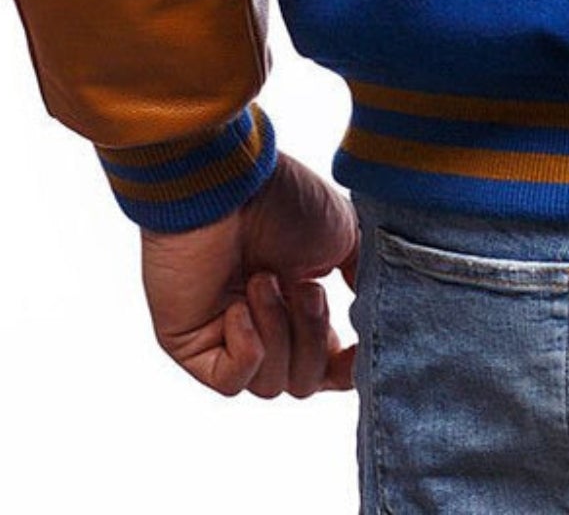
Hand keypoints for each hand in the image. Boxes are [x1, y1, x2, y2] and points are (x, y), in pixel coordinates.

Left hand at [139, 152, 361, 395]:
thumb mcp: (344, 237)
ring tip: (262, 280)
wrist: (228, 185)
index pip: (328, 367)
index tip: (363, 349)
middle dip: (313, 338)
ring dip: (278, 331)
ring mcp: (226, 337)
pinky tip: (238, 308)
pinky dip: (247, 349)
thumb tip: (377, 315)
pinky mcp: (191, 345)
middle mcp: (264, 324)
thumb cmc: (281, 200)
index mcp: (299, 305)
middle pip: (304, 381)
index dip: (347, 368)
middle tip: (304, 287)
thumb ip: (365, 279)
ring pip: (270, 384)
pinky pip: (230, 381)